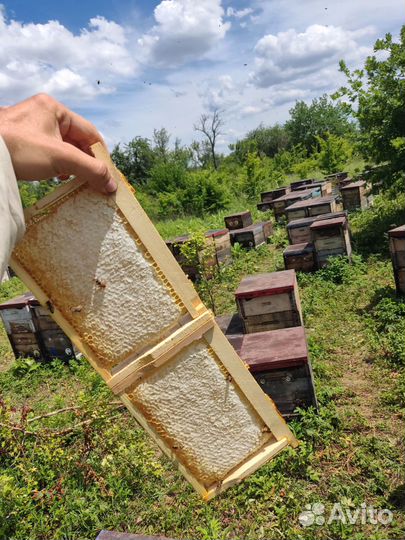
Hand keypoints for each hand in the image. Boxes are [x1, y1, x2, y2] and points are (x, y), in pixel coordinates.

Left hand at [0, 94, 116, 193]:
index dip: (101, 155)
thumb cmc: (19, 149)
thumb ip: (90, 170)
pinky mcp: (23, 141)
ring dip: (72, 166)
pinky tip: (57, 177)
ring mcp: (32, 127)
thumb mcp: (60, 159)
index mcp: (55, 109)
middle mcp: (44, 113)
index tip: (107, 175)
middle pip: (77, 140)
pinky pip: (49, 152)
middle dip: (86, 162)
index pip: (89, 133)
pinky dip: (57, 165)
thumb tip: (111, 184)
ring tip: (75, 181)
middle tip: (94, 182)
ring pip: (63, 148)